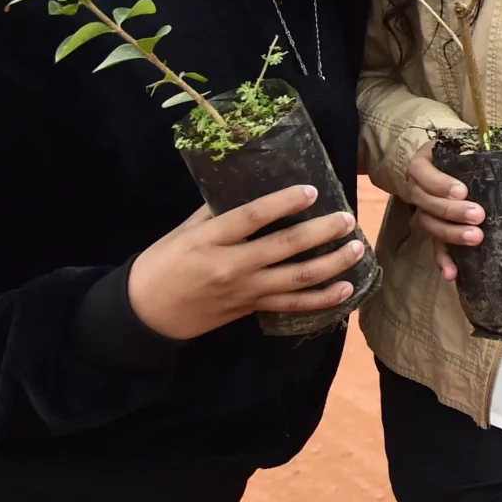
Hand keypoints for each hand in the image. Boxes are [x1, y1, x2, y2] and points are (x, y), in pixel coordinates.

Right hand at [126, 186, 367, 341]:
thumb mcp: (183, 232)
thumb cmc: (163, 264)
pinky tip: (346, 289)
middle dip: (321, 233)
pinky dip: (322, 299)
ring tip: (356, 249)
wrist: (146, 314)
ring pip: (296, 279)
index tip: (312, 191)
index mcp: (210, 241)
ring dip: (332, 264)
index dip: (283, 203)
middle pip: (284, 248)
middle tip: (346, 219)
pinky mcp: (251, 309)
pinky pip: (292, 305)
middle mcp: (231, 267)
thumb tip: (249, 187)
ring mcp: (245, 291)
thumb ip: (216, 212)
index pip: (251, 218)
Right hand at [403, 143, 483, 283]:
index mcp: (426, 163)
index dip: (440, 183)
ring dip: (450, 234)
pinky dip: (442, 260)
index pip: (424, 173)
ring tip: (475, 239)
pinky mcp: (432, 231)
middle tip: (479, 216)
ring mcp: (423, 211)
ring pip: (429, 225)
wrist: (445, 168)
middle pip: (427, 202)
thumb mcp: (475, 151)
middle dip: (452, 211)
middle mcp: (419, 188)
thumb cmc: (465, 159)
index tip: (463, 191)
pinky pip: (434, 247)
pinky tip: (451, 274)